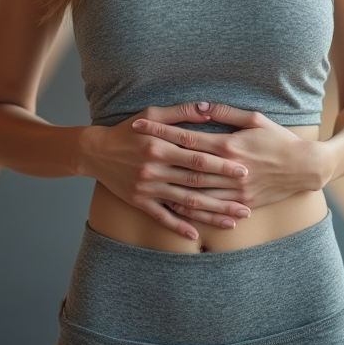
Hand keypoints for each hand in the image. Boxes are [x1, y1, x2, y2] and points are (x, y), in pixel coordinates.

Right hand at [77, 103, 252, 240]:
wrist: (96, 152)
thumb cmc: (127, 130)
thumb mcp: (151, 114)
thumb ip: (181, 113)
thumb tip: (209, 109)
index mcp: (160, 147)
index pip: (196, 157)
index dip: (221, 165)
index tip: (242, 170)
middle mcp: (154, 169)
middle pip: (195, 183)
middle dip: (224, 192)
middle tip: (247, 200)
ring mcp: (147, 188)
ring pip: (185, 203)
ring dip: (211, 213)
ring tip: (233, 219)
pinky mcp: (139, 201)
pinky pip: (162, 216)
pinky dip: (179, 226)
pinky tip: (197, 234)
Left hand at [131, 103, 328, 220]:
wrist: (305, 168)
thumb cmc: (278, 140)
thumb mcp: (255, 119)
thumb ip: (227, 112)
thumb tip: (202, 105)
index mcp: (229, 144)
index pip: (186, 136)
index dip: (160, 130)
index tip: (139, 125)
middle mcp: (228, 167)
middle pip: (183, 162)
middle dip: (155, 155)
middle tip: (131, 149)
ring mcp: (234, 188)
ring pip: (193, 189)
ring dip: (166, 184)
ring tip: (143, 181)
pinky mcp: (241, 202)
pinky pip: (210, 207)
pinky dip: (190, 208)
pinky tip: (172, 206)